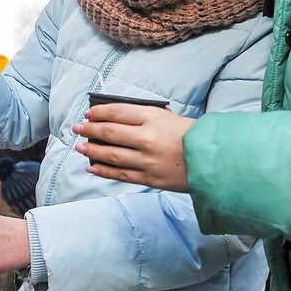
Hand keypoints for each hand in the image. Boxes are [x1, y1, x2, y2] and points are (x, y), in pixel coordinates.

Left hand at [73, 104, 194, 190]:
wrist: (212, 161)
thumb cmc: (190, 135)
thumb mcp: (168, 117)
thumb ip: (143, 117)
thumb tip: (114, 118)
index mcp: (152, 118)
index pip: (117, 112)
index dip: (99, 113)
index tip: (88, 114)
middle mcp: (147, 138)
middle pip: (109, 132)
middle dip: (90, 130)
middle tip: (78, 128)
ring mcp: (146, 160)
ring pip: (111, 155)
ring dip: (92, 150)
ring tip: (80, 146)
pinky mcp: (149, 178)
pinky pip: (120, 174)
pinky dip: (103, 170)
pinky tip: (92, 167)